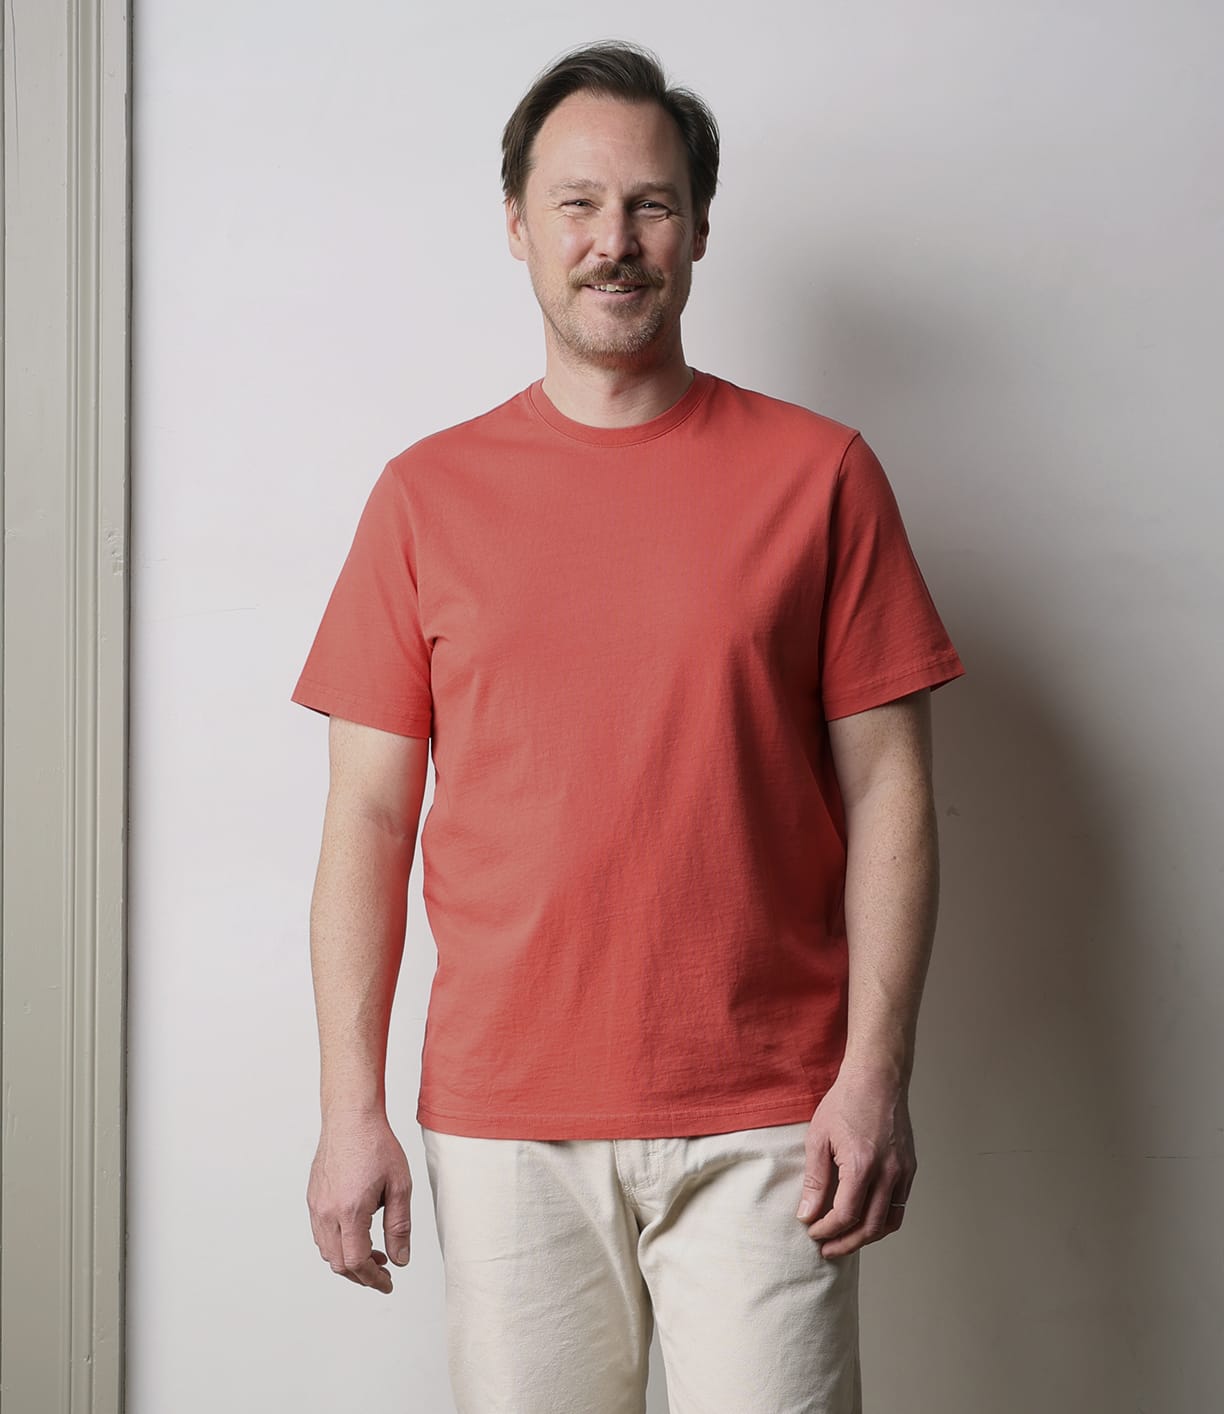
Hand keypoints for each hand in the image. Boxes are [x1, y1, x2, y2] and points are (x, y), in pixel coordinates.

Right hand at [307, 1113, 412, 1293]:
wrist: (351, 1117)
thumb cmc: (376, 1145)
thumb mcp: (399, 1186)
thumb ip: (399, 1227)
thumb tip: (400, 1259)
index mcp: (349, 1211)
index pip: (356, 1262)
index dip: (373, 1278)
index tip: (387, 1283)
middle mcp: (326, 1212)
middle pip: (338, 1263)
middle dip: (361, 1274)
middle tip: (383, 1273)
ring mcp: (316, 1205)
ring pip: (326, 1250)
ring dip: (348, 1260)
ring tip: (374, 1254)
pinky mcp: (313, 1197)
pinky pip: (320, 1233)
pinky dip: (337, 1243)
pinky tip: (356, 1234)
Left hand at [794, 1069, 914, 1257]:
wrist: (877, 1078)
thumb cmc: (845, 1103)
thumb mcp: (819, 1138)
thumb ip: (815, 1180)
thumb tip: (807, 1214)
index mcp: (862, 1165)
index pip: (845, 1215)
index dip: (826, 1230)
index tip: (812, 1232)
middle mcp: (888, 1173)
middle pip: (869, 1227)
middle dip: (845, 1243)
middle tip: (826, 1249)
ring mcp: (903, 1171)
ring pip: (889, 1222)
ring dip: (866, 1237)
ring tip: (845, 1241)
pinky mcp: (910, 1168)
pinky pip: (899, 1206)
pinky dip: (883, 1221)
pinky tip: (865, 1221)